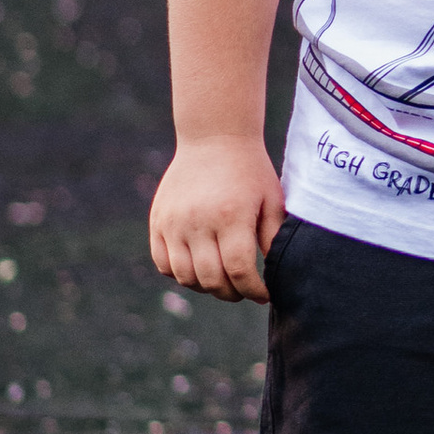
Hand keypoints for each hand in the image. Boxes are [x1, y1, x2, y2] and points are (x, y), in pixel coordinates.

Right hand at [149, 137, 284, 301]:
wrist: (214, 138)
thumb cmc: (250, 171)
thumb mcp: (272, 200)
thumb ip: (273, 238)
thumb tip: (275, 274)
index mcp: (231, 216)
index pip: (239, 271)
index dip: (253, 291)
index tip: (264, 295)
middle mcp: (198, 222)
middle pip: (211, 279)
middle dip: (232, 293)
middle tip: (244, 291)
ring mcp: (173, 223)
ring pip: (185, 276)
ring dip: (206, 287)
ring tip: (222, 281)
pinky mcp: (158, 221)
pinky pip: (163, 263)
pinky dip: (180, 274)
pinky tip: (199, 268)